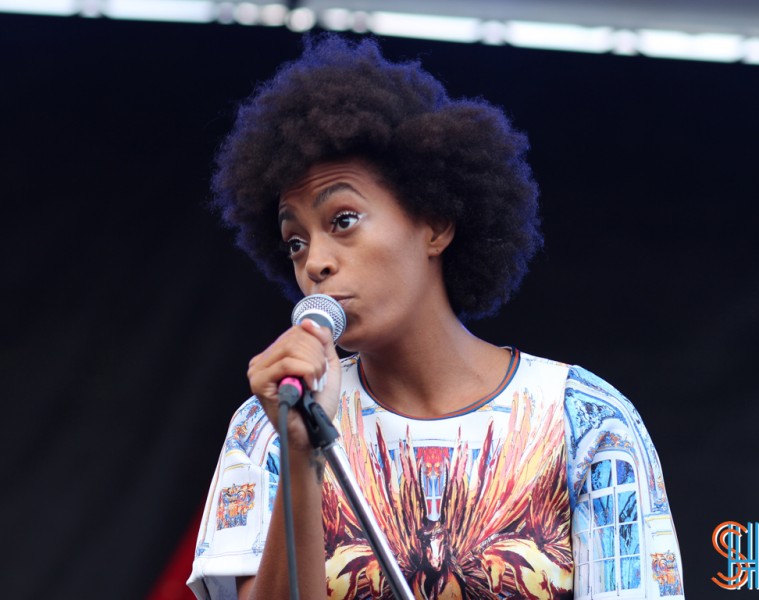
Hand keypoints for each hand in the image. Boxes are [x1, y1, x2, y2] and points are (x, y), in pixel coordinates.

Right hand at [247, 319, 341, 451]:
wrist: (313, 433)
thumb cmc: (317, 403)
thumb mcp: (325, 365)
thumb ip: (321, 341)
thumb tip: (308, 322)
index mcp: (276, 354)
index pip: (298, 330)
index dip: (317, 344)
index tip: (321, 367)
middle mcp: (263, 360)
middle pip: (297, 337)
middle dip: (317, 357)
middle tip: (318, 379)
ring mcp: (258, 370)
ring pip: (293, 348)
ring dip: (314, 366)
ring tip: (314, 385)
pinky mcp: (259, 382)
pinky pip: (287, 364)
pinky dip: (307, 373)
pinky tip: (309, 387)